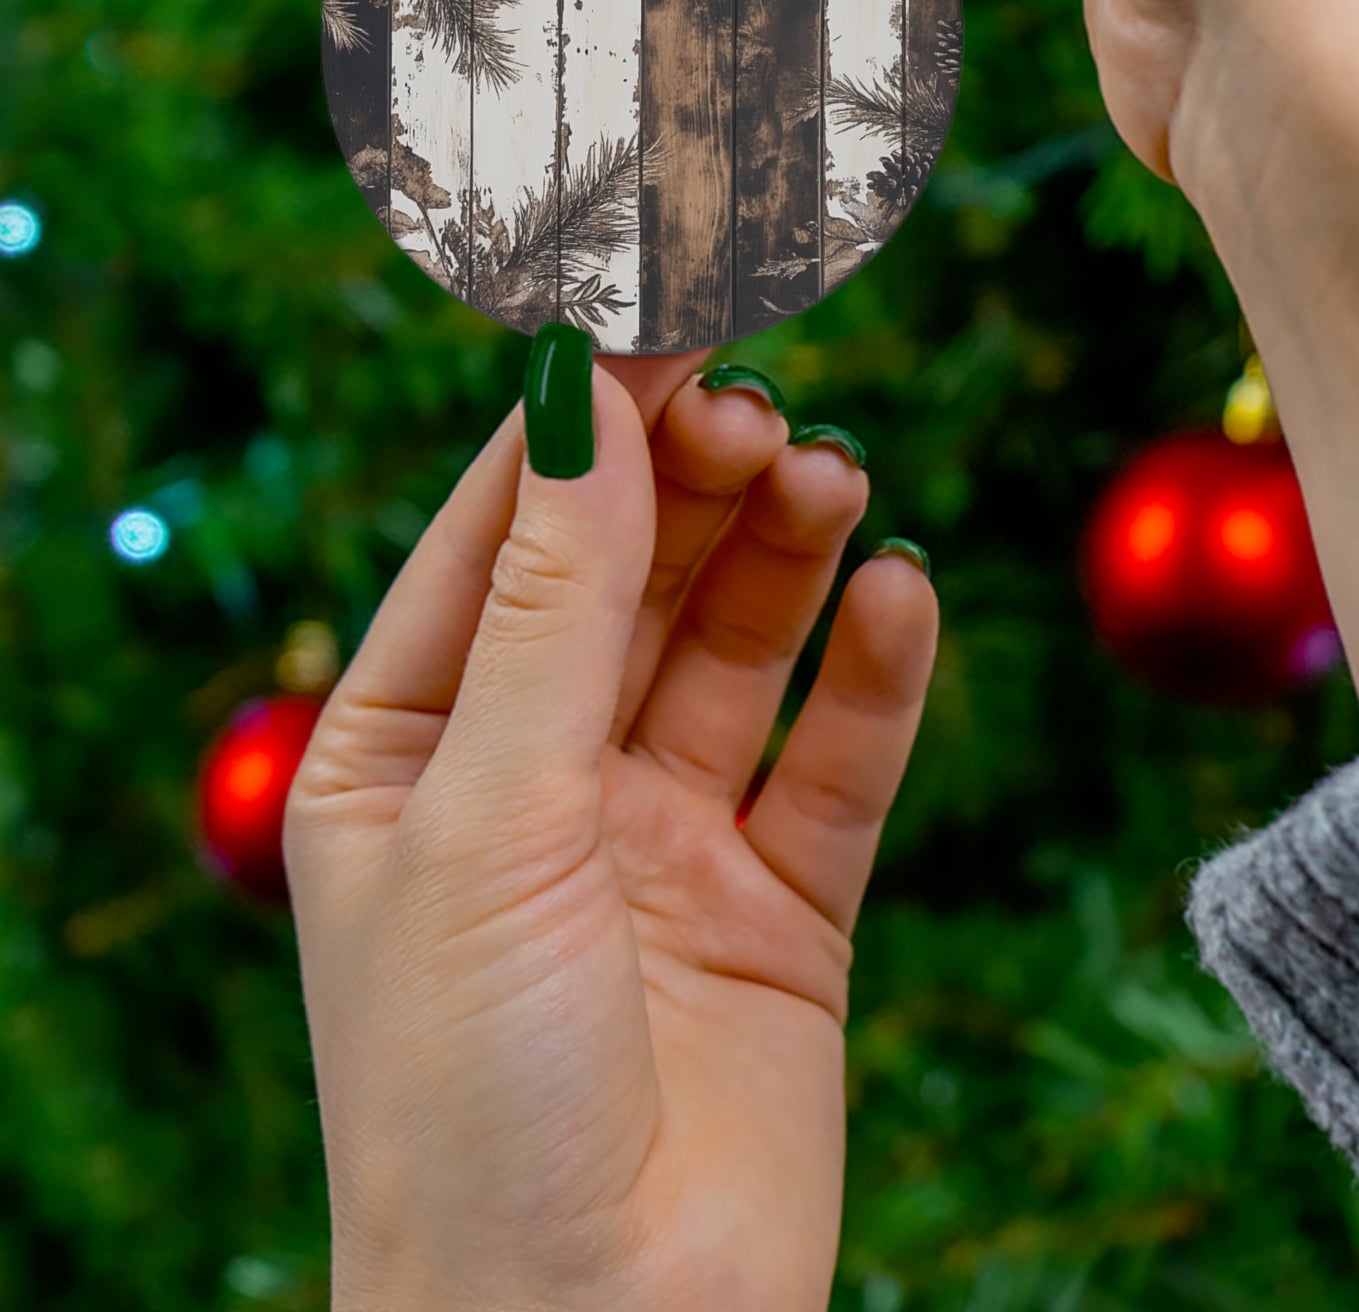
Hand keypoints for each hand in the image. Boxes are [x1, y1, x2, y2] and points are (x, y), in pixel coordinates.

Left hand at [285, 350, 936, 1311]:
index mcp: (410, 752)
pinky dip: (874, 673)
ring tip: (832, 477)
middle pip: (633, 572)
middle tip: (762, 406)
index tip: (666, 306)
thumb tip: (584, 393)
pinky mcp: (782, 907)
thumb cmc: (469, 1100)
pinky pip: (838, 758)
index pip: (504, 533)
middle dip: (694, 480)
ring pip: (739, 646)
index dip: (585, 418)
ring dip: (787, 553)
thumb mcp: (490, 818)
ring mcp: (665, 841)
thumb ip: (555, 602)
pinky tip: (901, 596)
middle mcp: (538, 781)